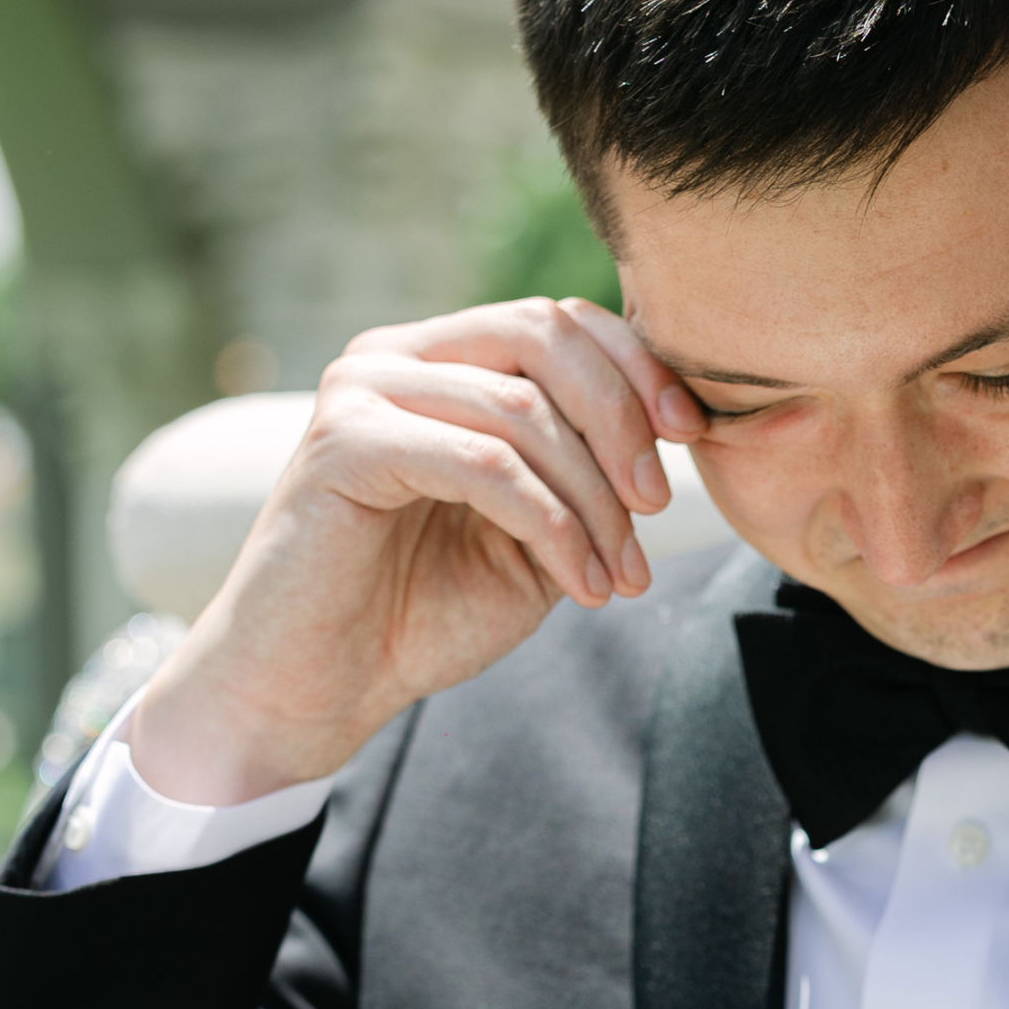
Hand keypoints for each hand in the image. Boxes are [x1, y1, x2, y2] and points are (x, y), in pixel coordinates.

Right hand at [129, 297, 704, 803]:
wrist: (315, 689)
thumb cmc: (417, 614)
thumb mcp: (532, 538)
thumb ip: (585, 477)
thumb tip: (679, 423)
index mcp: (440, 363)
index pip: (557, 319)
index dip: (637, 366)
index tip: (692, 434)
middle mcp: (396, 356)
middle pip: (544, 335)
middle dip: (621, 422)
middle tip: (656, 507)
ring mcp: (362, 391)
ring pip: (522, 410)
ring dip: (592, 500)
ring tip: (617, 577)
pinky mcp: (343, 444)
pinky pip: (484, 463)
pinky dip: (550, 525)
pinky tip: (578, 585)